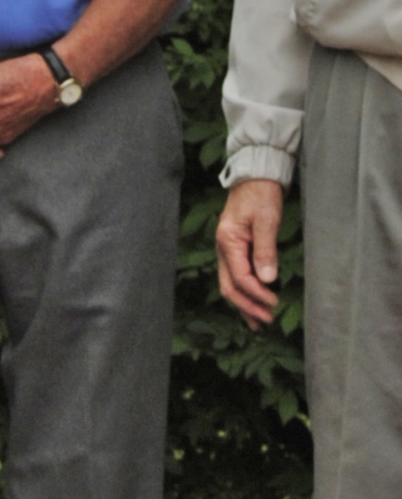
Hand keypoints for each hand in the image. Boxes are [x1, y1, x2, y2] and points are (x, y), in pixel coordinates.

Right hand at [215, 177, 284, 327]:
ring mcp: (227, 251)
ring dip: (244, 304)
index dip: (257, 294)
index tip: (273, 303)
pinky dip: (245, 292)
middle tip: (264, 321)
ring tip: (257, 321)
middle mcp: (223, 250)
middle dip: (247, 306)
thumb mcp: (266, 220)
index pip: (241, 278)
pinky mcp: (235, 250)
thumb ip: (266, 250)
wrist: (255, 177)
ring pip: (231, 285)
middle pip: (230, 288)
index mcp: (228, 243)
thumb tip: (268, 279)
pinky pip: (236, 277)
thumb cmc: (261, 194)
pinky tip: (253, 301)